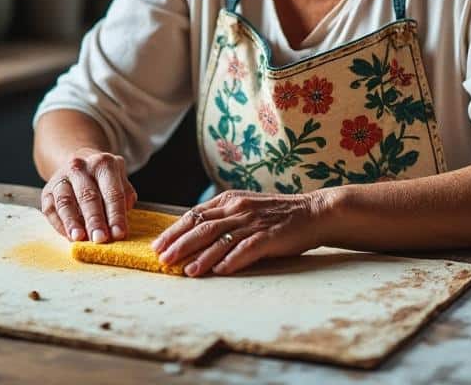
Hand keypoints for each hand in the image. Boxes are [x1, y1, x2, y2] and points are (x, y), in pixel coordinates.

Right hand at [40, 149, 136, 243]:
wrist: (78, 166)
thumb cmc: (103, 179)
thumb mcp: (119, 179)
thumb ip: (125, 195)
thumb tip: (123, 214)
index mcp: (103, 163)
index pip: (112, 192)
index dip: (116, 214)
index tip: (119, 233)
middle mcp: (80, 167)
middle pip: (88, 196)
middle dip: (94, 220)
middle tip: (100, 238)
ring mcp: (61, 178)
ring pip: (66, 202)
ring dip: (73, 222)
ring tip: (79, 238)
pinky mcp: (47, 191)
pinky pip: (51, 210)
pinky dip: (60, 225)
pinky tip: (68, 236)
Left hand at [150, 190, 327, 276]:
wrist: (313, 212)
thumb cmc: (276, 215)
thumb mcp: (245, 208)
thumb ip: (222, 218)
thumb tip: (193, 235)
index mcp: (229, 200)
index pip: (194, 215)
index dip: (174, 231)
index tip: (157, 246)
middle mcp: (238, 208)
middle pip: (201, 226)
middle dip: (179, 244)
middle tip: (162, 259)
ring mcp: (253, 221)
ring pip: (220, 238)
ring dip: (201, 256)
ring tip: (186, 271)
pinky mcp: (269, 235)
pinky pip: (247, 248)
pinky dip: (231, 260)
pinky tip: (219, 271)